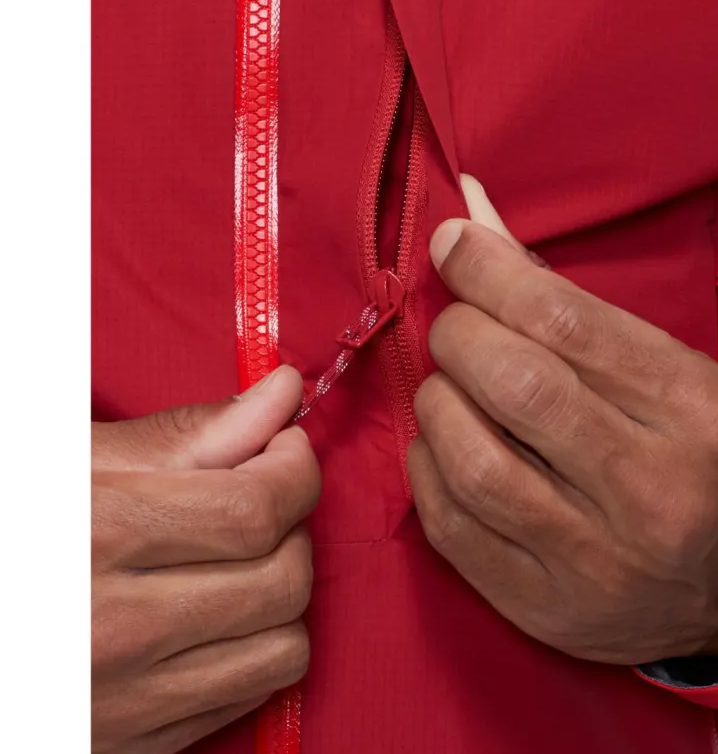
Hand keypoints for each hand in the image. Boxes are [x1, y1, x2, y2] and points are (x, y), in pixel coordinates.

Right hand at [92, 367, 319, 753]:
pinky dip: (257, 646)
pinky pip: (248, 698)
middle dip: (294, 524)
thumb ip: (191, 434)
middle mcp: (111, 632)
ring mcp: (123, 703)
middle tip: (262, 495)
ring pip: (283, 649)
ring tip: (242, 556)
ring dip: (283, 591)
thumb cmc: (11, 525)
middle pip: (282, 579)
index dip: (294, 469)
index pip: (253, 510)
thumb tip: (283, 392)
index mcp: (95, 540)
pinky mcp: (130, 748)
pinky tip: (218, 609)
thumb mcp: (76, 463)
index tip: (284, 447)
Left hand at [408, 177, 717, 666]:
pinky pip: (452, 526)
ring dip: (437, 403)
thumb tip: (468, 210)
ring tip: (450, 388)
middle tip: (458, 328)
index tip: (452, 246)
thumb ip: (557, 289)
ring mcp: (602, 560)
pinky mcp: (552, 608)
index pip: (564, 320)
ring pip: (474, 461)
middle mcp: (655, 489)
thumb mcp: (663, 360)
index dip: (487, 270)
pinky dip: (428, 468)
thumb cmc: (699, 446)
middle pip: (515, 384)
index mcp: (696, 409)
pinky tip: (446, 444)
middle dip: (459, 334)